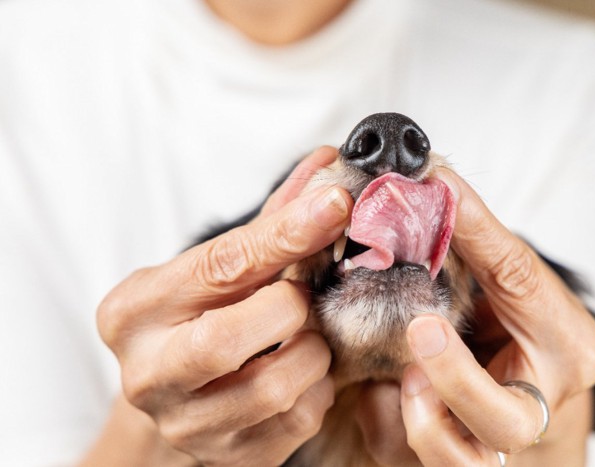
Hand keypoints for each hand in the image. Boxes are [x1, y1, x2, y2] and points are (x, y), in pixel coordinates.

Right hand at [96, 147, 352, 464]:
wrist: (175, 391)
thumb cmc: (199, 316)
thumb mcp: (216, 266)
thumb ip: (271, 220)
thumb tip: (327, 164)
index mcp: (133, 309)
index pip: (218, 266)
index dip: (285, 233)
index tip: (336, 202)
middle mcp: (146, 371)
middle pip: (231, 336)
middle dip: (290, 307)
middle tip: (300, 295)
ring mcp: (183, 423)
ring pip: (274, 386)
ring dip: (311, 351)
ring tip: (304, 334)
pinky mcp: (225, 456)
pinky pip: (296, 419)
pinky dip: (317, 387)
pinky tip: (303, 368)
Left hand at [357, 167, 594, 465]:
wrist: (528, 392)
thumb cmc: (519, 333)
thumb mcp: (512, 286)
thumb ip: (479, 244)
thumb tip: (432, 179)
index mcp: (568, 347)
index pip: (524, 288)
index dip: (477, 237)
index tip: (435, 191)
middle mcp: (539, 407)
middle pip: (506, 419)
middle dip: (454, 378)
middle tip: (421, 330)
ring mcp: (496, 447)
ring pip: (459, 461)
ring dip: (418, 415)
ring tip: (400, 376)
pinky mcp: (454, 462)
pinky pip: (402, 454)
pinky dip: (382, 418)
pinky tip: (380, 386)